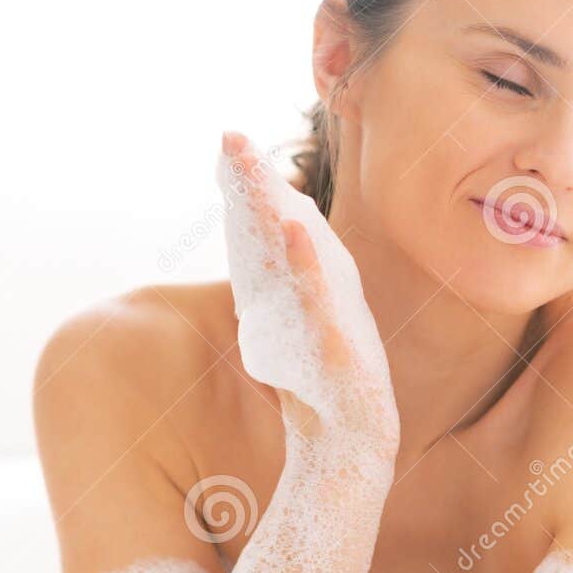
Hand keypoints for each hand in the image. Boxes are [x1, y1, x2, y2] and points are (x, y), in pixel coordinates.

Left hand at [219, 132, 399, 455]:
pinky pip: (318, 302)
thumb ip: (278, 274)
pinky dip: (305, 265)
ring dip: (275, 209)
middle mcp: (321, 285)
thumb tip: (266, 230)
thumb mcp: (281, 320)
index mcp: (304, 278)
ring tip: (251, 168)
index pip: (272, 225)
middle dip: (256, 180)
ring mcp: (331, 312)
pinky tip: (293, 231)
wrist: (345, 436)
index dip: (250, 184)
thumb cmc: (314, 378)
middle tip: (229, 136)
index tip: (227, 142)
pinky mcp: (337, 346)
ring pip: (300, 255)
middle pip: (284, 226)